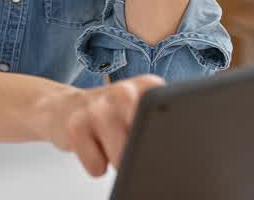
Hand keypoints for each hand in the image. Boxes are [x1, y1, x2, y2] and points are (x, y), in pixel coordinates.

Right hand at [32, 74, 165, 176]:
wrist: (65, 107)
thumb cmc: (111, 115)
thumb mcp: (141, 109)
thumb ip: (163, 122)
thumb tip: (187, 152)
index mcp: (148, 86)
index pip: (171, 116)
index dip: (168, 139)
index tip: (164, 147)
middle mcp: (124, 92)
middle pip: (146, 141)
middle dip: (142, 153)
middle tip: (132, 144)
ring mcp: (98, 108)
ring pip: (121, 158)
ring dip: (116, 160)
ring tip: (109, 143)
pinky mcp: (75, 126)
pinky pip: (97, 167)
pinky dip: (96, 165)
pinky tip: (92, 146)